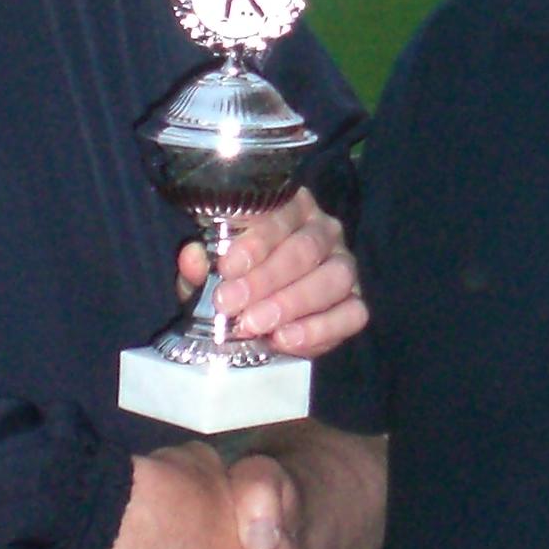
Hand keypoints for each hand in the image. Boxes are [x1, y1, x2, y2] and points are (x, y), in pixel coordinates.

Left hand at [177, 188, 364, 359]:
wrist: (262, 313)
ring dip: (292, 303)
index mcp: (290, 208)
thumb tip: (192, 257)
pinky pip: (353, 314)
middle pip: (306, 249)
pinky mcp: (356, 304)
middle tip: (230, 304)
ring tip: (254, 325)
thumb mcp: (211, 271)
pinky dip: (320, 329)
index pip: (280, 214)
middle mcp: (324, 231)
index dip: (254, 242)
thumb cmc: (237, 279)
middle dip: (265, 279)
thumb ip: (200, 264)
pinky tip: (285, 340)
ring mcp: (345, 267)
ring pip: (334, 278)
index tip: (226, 268)